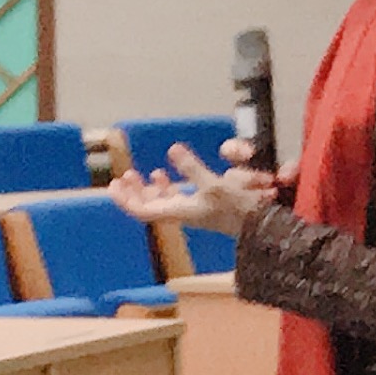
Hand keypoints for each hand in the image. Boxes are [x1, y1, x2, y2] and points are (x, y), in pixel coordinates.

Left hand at [107, 142, 279, 233]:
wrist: (263, 225)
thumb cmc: (240, 209)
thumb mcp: (215, 185)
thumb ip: (192, 168)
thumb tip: (173, 149)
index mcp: (179, 212)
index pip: (142, 211)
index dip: (125, 200)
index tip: (112, 186)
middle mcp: (182, 214)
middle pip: (147, 207)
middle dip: (132, 193)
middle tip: (121, 178)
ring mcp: (191, 211)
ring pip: (160, 203)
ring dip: (146, 189)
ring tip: (135, 175)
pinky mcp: (202, 206)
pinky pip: (175, 198)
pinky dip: (166, 187)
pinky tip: (162, 175)